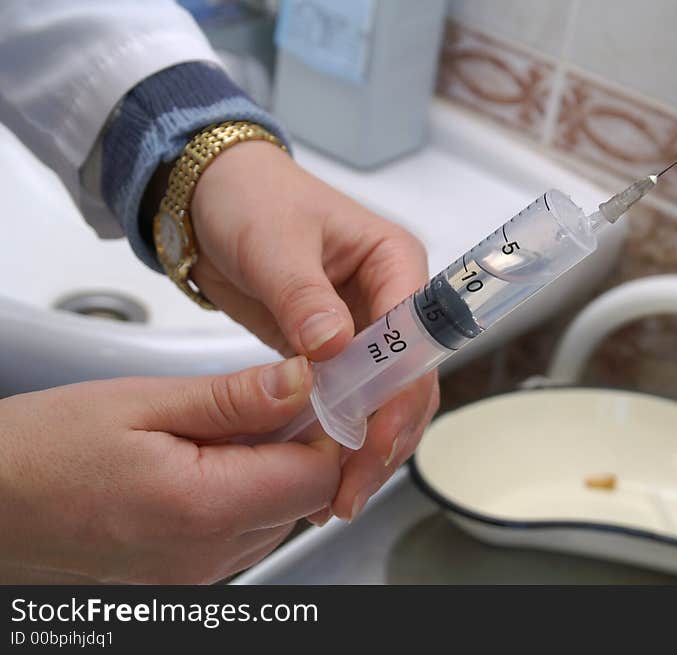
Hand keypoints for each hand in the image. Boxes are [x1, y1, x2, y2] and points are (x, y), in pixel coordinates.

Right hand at [0, 357, 338, 583]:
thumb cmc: (42, 452)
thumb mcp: (142, 403)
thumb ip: (233, 399)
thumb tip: (303, 381)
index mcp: (205, 508)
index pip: (317, 475)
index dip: (326, 427)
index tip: (315, 388)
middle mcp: (210, 555)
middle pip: (303, 496)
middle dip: (299, 442)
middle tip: (265, 395)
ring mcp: (198, 573)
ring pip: (279, 513)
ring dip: (270, 466)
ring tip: (221, 426)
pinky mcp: (185, 575)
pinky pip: (244, 530)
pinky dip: (242, 490)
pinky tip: (204, 458)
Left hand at [189, 141, 439, 521]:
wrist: (208, 199)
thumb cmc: (249, 199)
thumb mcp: (273, 244)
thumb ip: (303, 296)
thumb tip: (333, 347)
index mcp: (394, 261)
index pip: (416, 338)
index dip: (401, 394)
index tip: (374, 441)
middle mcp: (390, 298)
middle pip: (410, 380)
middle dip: (387, 436)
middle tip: (351, 489)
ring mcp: (364, 327)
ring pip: (385, 398)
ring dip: (367, 446)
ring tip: (339, 496)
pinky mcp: (334, 349)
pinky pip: (349, 397)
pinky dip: (339, 434)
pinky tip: (323, 469)